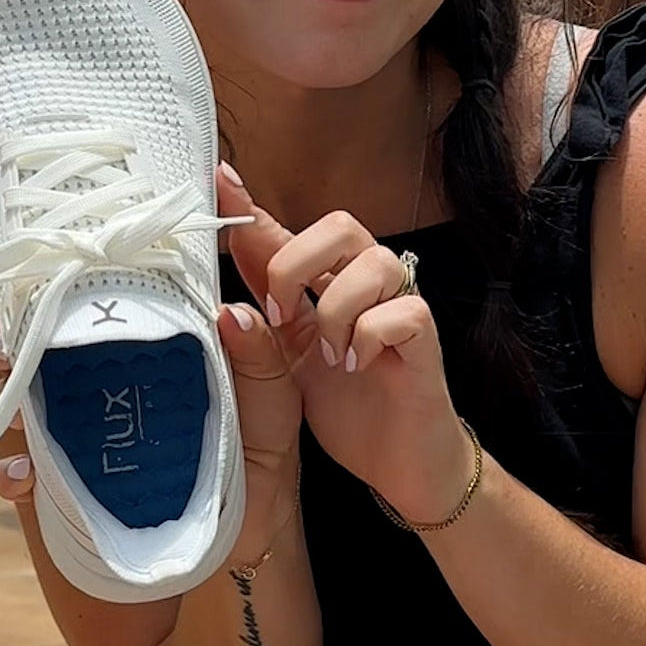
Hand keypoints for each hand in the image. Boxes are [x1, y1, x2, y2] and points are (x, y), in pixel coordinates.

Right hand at [0, 166, 304, 563]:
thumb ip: (261, 355)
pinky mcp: (73, 487)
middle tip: (15, 316)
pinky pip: (29, 474)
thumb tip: (229, 310)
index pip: (110, 301)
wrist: (251, 530)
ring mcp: (86, 432)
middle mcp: (109, 382)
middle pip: (48, 340)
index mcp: (154, 349)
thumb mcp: (275, 398)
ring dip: (3, 380)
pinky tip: (23, 473)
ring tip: (5, 368)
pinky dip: (15, 472)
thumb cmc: (262, 449)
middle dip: (19, 321)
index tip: (59, 250)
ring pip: (23, 396)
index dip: (80, 274)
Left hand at [219, 171, 474, 525]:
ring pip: (375, 262)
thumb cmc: (349, 405)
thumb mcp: (290, 365)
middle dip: (297, 263)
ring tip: (327, 354)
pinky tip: (356, 364)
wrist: (400, 463)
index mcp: (323, 285)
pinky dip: (370, 335)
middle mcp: (364, 283)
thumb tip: (223, 306)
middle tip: (281, 317)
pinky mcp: (425, 337)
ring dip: (336, 307)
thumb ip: (261, 329)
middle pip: (338, 225)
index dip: (251, 208)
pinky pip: (404, 311)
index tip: (219, 182)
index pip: (285, 233)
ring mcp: (399, 305)